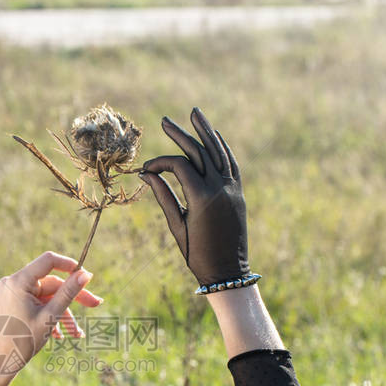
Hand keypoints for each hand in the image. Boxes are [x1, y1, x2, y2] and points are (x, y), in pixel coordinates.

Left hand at [0, 251, 101, 375]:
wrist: (0, 362)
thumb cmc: (23, 341)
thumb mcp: (51, 315)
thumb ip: (69, 292)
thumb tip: (86, 274)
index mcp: (19, 281)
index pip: (49, 261)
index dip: (70, 266)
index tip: (87, 276)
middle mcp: (13, 282)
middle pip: (52, 282)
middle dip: (73, 297)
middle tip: (96, 304)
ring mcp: (13, 292)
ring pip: (48, 296)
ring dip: (63, 312)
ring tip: (76, 333)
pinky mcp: (14, 301)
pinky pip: (38, 302)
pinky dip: (50, 314)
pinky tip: (60, 334)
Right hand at [140, 108, 251, 287]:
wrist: (228, 272)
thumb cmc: (197, 255)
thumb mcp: (177, 226)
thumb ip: (164, 197)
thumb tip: (146, 175)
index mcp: (202, 198)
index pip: (180, 166)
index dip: (161, 163)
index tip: (146, 170)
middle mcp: (220, 188)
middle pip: (199, 151)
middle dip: (180, 135)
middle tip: (165, 120)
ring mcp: (232, 189)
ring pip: (219, 152)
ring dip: (206, 131)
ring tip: (194, 114)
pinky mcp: (239, 193)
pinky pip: (231, 163)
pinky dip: (222, 148)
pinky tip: (214, 136)